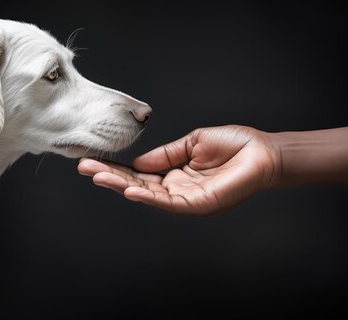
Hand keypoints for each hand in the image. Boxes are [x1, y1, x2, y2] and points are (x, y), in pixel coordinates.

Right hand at [78, 125, 280, 216]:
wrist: (263, 152)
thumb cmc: (234, 146)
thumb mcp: (191, 143)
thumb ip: (165, 154)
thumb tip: (138, 162)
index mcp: (175, 174)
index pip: (139, 173)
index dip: (116, 167)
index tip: (93, 159)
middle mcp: (177, 190)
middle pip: (137, 185)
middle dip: (110, 177)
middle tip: (83, 167)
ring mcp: (186, 199)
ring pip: (147, 195)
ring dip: (121, 186)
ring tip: (98, 176)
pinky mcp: (198, 204)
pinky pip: (168, 203)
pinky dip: (147, 197)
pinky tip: (129, 189)